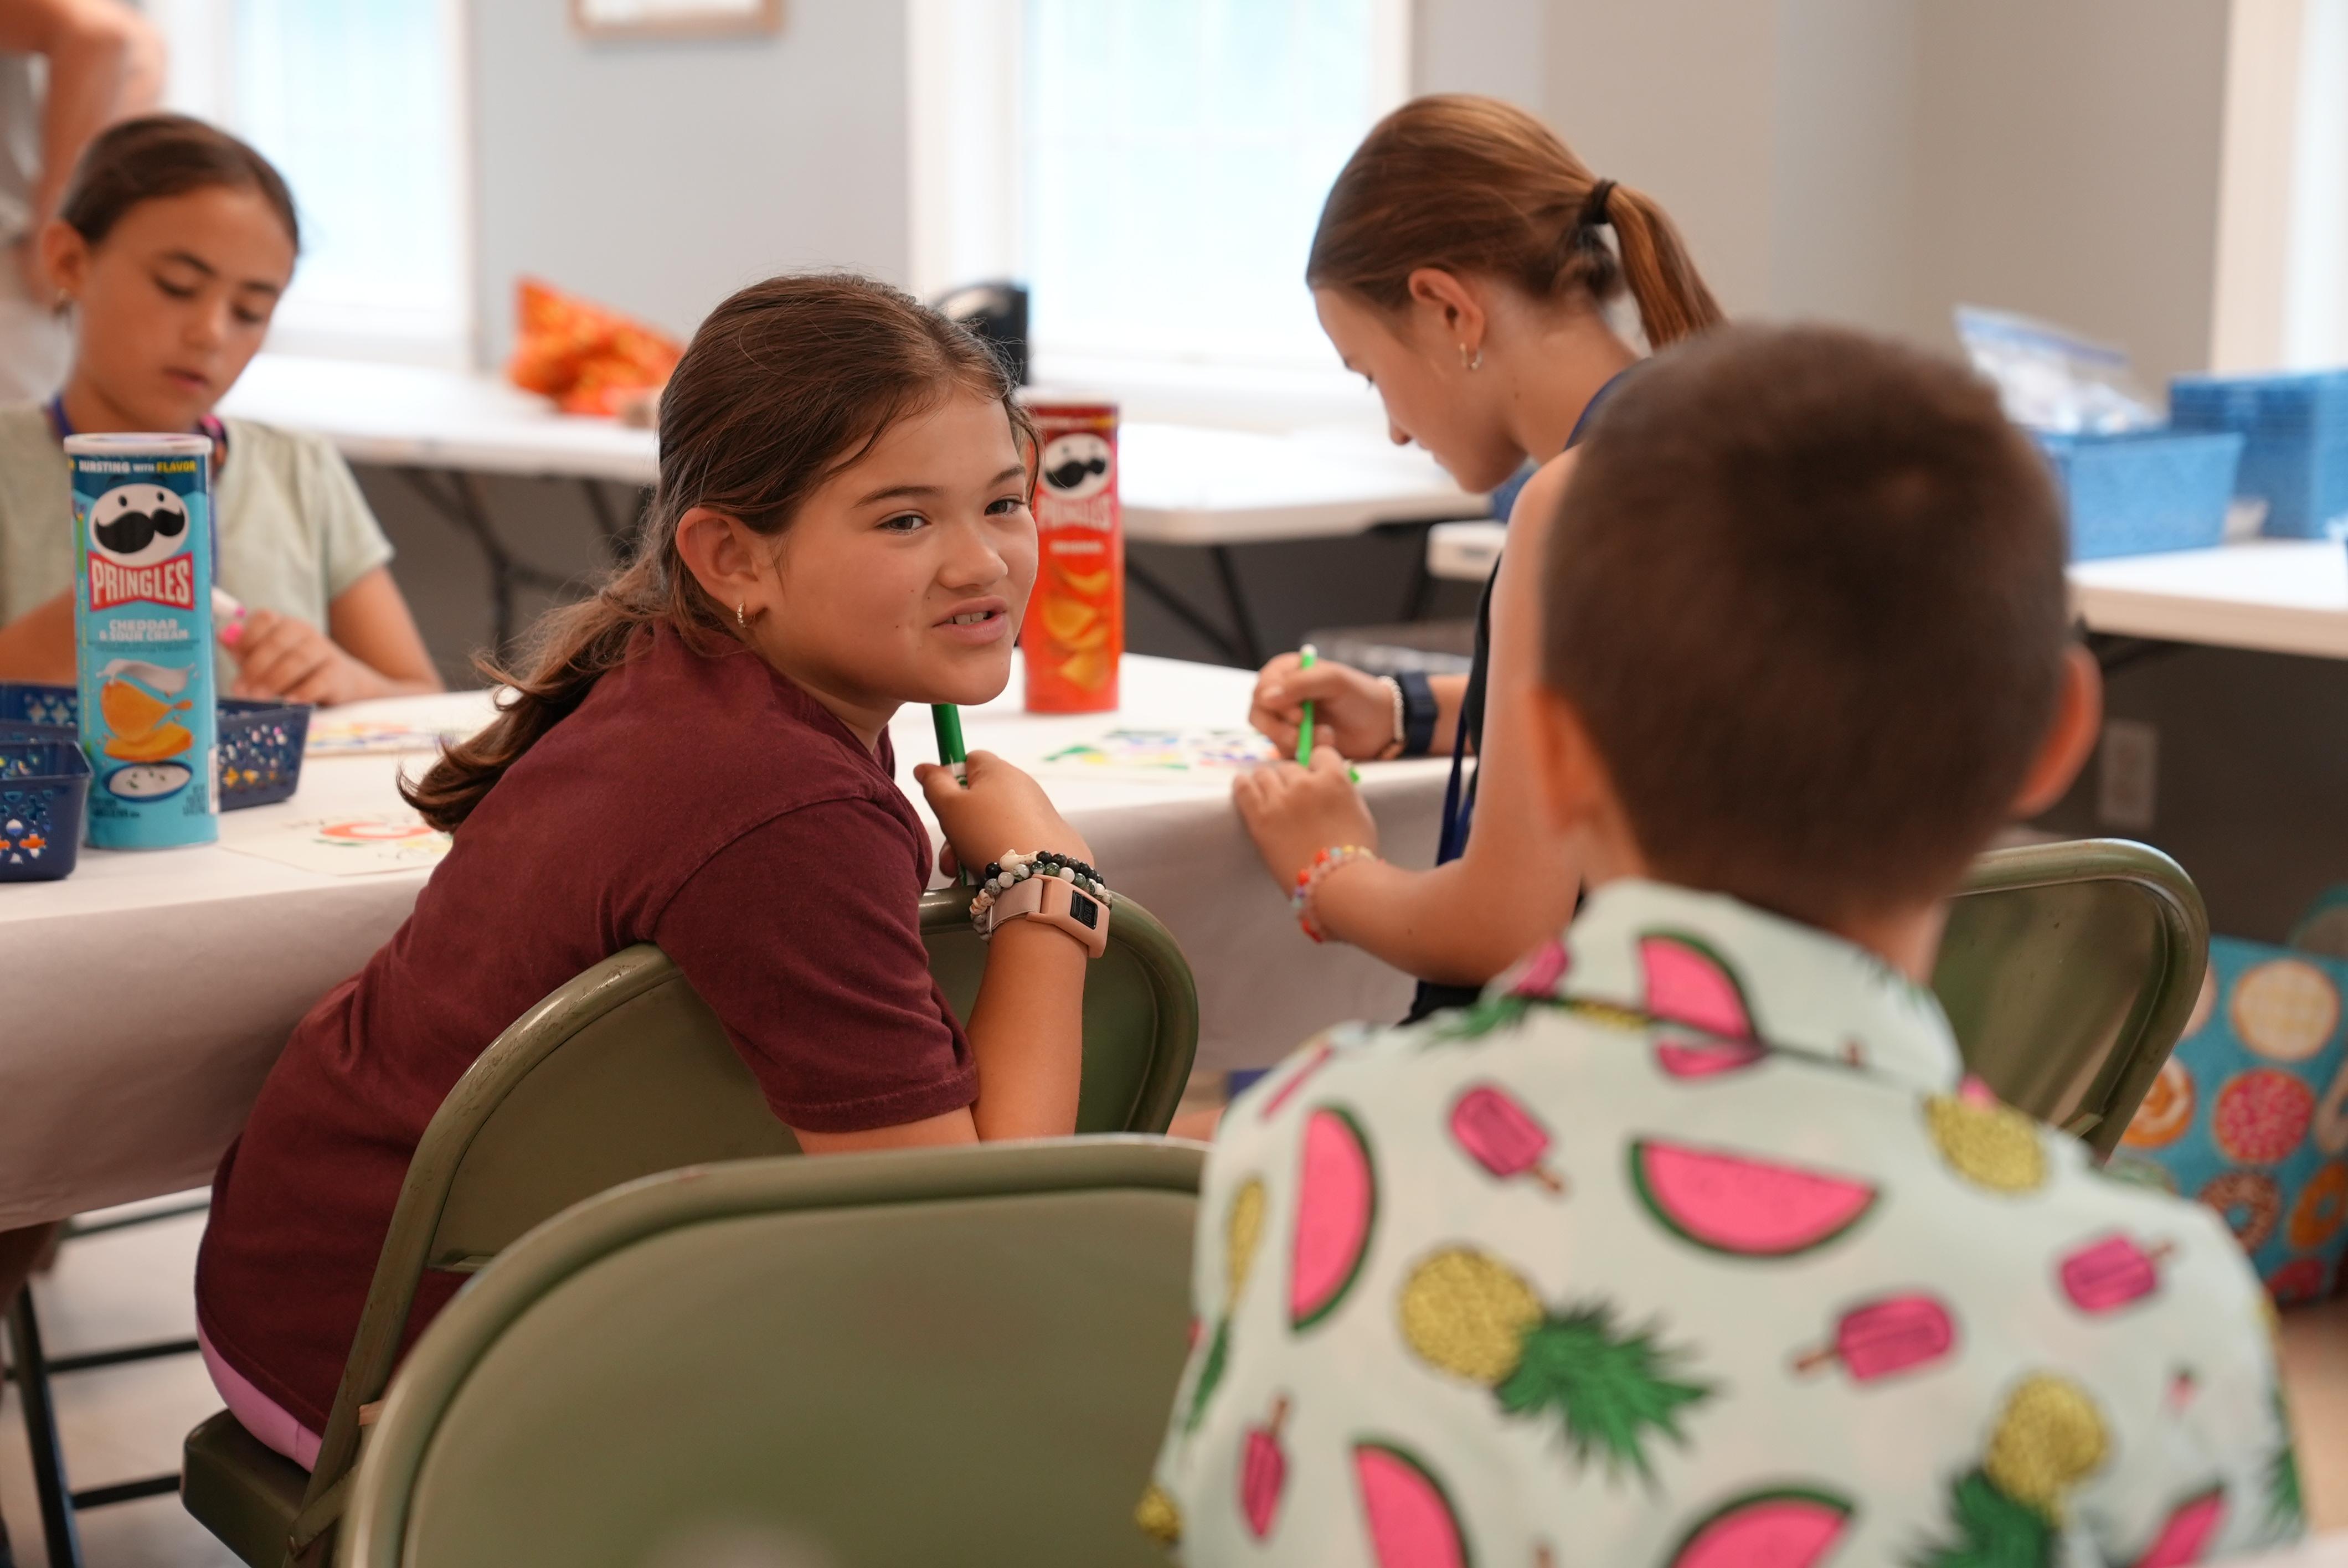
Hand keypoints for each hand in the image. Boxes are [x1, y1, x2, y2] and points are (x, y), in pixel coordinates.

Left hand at [225, 609, 383, 705]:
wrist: (341, 683)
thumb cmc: (294, 672)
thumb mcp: (266, 660)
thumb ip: (244, 650)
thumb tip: (222, 636)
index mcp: (282, 624)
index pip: (264, 618)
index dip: (248, 638)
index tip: (237, 661)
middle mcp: (304, 632)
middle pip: (278, 641)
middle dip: (257, 666)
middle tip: (243, 690)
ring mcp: (324, 650)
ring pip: (299, 659)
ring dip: (275, 680)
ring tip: (260, 698)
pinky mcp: (339, 672)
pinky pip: (321, 680)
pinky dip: (303, 691)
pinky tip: (290, 701)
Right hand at [915, 750, 1094, 878]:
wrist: (1041, 874)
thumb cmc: (990, 834)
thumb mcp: (950, 807)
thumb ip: (934, 784)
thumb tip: (924, 767)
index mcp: (998, 770)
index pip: (970, 760)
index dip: (951, 780)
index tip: (943, 803)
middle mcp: (1021, 786)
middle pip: (978, 800)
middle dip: (957, 829)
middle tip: (950, 855)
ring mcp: (1036, 813)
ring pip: (991, 828)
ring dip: (970, 850)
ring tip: (963, 874)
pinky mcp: (1047, 838)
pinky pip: (1011, 844)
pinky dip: (995, 859)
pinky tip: (984, 880)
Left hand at [1232, 745, 1378, 891]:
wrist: (1336, 883)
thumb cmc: (1354, 855)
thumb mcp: (1359, 812)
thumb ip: (1341, 791)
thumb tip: (1329, 783)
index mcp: (1334, 779)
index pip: (1320, 754)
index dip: (1316, 766)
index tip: (1313, 777)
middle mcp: (1305, 783)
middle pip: (1290, 767)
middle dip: (1292, 779)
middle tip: (1292, 797)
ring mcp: (1281, 799)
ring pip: (1265, 773)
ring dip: (1268, 781)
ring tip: (1268, 793)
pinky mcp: (1260, 818)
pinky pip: (1244, 788)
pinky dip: (1243, 783)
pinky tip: (1243, 783)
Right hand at [1249, 653, 1394, 760]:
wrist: (1381, 724)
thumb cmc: (1359, 695)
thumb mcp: (1333, 680)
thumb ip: (1300, 683)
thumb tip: (1265, 698)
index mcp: (1285, 671)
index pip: (1261, 690)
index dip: (1276, 706)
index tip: (1299, 716)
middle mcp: (1281, 695)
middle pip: (1259, 716)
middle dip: (1282, 729)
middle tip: (1305, 732)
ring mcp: (1286, 721)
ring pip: (1272, 737)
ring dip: (1299, 741)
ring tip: (1327, 737)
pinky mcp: (1294, 742)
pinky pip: (1285, 753)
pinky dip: (1305, 752)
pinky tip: (1327, 744)